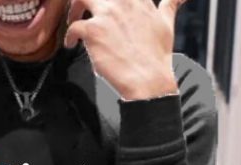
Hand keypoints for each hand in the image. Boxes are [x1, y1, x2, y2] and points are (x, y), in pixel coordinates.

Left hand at [64, 0, 185, 100]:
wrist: (148, 81)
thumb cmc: (157, 57)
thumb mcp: (166, 24)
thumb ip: (170, 4)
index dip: (108, 0)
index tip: (103, 7)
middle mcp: (122, 1)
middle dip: (86, 1)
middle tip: (82, 10)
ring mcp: (107, 15)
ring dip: (73, 9)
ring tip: (73, 21)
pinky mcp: (94, 32)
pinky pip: (73, 27)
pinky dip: (69, 36)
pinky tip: (71, 44)